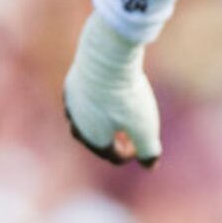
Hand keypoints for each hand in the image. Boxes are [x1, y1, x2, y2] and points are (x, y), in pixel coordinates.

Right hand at [63, 14, 161, 165]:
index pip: (113, 156)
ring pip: (85, 121)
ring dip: (101, 123)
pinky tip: (107, 95)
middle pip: (95, 141)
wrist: (105, 57)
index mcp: (93, 139)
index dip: (132, 154)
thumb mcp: (145, 128)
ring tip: (118, 116)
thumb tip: (150, 165)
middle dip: (113, 142)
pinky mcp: (71, 85)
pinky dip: (95, 104)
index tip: (144, 143)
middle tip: (128, 136)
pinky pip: (83, 101)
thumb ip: (148, 150)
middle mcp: (77, 125)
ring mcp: (71, 104)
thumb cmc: (126, 97)